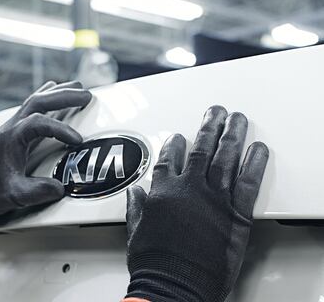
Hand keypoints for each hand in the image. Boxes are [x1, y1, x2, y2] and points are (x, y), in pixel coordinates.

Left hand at [0, 80, 92, 230]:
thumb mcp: (14, 196)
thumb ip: (38, 192)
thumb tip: (61, 187)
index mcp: (10, 138)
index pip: (39, 123)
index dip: (61, 129)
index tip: (78, 142)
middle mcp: (9, 128)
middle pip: (38, 101)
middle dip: (64, 96)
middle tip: (87, 95)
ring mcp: (9, 129)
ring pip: (33, 101)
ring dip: (56, 94)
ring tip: (78, 89)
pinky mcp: (11, 134)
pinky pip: (30, 109)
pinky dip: (45, 99)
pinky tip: (53, 95)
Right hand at [125, 106, 268, 301]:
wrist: (175, 282)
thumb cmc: (156, 263)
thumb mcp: (136, 232)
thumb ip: (137, 209)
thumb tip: (136, 196)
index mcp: (163, 192)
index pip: (169, 158)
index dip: (175, 145)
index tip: (179, 137)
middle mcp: (188, 189)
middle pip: (201, 148)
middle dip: (209, 126)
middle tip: (216, 112)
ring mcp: (213, 198)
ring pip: (225, 156)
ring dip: (232, 134)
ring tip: (237, 119)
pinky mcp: (235, 212)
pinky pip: (248, 180)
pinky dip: (255, 162)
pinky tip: (258, 149)